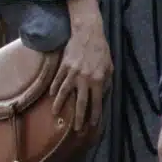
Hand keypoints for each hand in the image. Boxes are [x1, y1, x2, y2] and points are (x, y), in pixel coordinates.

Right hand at [50, 13, 112, 131]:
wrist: (88, 32)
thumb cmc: (101, 50)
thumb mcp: (109, 67)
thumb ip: (106, 83)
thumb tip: (102, 96)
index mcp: (98, 80)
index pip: (96, 103)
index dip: (94, 116)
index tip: (92, 125)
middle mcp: (84, 79)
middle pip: (80, 103)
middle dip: (78, 118)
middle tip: (76, 129)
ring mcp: (72, 72)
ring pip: (64, 92)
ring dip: (60, 105)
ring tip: (55, 114)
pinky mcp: (64, 65)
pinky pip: (58, 79)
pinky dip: (54, 88)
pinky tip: (51, 95)